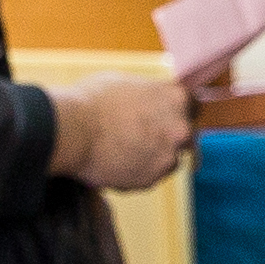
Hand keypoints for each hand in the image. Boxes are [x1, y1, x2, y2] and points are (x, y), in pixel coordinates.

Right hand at [51, 72, 196, 193]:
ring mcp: (167, 157)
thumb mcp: (127, 83)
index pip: (194, 106)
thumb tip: (150, 100)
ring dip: (152, 157)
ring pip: (167, 160)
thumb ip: (150, 94)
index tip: (168, 116)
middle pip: (185, 137)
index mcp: (177, 98)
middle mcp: (180, 129)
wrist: (70, 131)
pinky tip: (114, 162)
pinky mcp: (150, 180)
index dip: (179, 111)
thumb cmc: (91, 101)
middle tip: (142, 136)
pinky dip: (135, 173)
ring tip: (122, 150)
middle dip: (168, 137)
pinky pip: (148, 177)